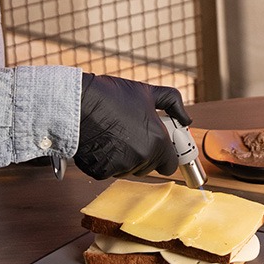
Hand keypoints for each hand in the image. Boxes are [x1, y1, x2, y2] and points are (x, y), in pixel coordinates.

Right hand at [74, 73, 192, 179]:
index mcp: (157, 140)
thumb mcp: (147, 92)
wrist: (77, 102)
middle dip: (143, 154)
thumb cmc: (111, 96)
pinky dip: (105, 161)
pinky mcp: (100, 172)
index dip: (164, 155)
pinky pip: (108, 171)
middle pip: (148, 167)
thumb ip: (172, 102)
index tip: (158, 146)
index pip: (170, 164)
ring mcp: (120, 166)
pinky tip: (100, 142)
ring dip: (124, 158)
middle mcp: (141, 157)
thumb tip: (186, 118)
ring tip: (113, 134)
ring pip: (128, 169)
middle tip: (131, 134)